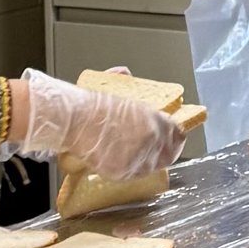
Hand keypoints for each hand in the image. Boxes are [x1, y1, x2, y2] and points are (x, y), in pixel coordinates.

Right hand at [13, 68, 186, 175]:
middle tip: (163, 150)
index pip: (176, 134)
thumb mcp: (114, 88)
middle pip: (169, 153)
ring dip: (150, 161)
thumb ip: (126, 85)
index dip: (176, 137)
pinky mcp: (122, 171)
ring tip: (141, 156)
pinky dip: (132, 168)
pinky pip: (134, 173)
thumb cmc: (89, 104)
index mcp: (154, 120)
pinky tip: (127, 162)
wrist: (72, 119)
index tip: (175, 136)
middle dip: (167, 151)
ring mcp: (136, 158)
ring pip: (152, 165)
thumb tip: (124, 74)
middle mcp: (150, 141)